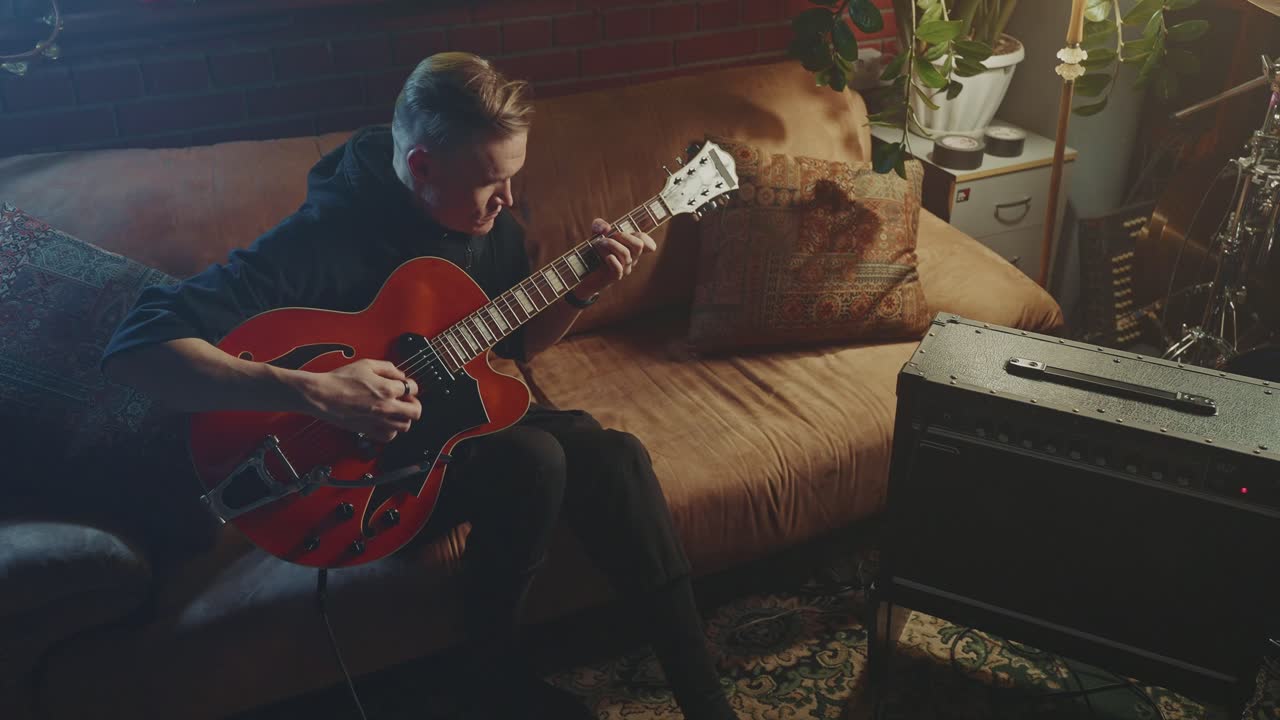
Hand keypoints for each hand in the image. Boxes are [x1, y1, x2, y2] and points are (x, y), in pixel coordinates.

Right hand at [294, 359, 421, 442]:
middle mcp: (386, 407)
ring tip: (396, 411)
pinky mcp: (368, 430)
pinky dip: (391, 431)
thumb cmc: (339, 379)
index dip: (410, 385)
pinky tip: (385, 422)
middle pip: (415, 412)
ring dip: (403, 417)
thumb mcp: (366, 364)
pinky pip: (389, 437)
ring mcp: (378, 421)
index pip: (413, 388)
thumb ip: (388, 368)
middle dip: (414, 404)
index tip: (405, 385)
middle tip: (407, 400)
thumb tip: (400, 374)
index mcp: (387, 388)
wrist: (321, 394)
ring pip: (404, 426)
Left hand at [576, 218, 656, 295]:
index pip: (645, 242)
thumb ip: (599, 225)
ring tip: (599, 243)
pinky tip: (606, 256)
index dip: (643, 237)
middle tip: (609, 236)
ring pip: (626, 253)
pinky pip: (619, 268)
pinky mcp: (615, 276)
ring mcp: (624, 268)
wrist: (585, 272)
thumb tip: (606, 228)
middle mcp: (631, 258)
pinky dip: (611, 259)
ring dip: (611, 244)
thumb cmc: (594, 251)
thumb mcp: (595, 234)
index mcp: (631, 248)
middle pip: (639, 245)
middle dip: (623, 236)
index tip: (629, 233)